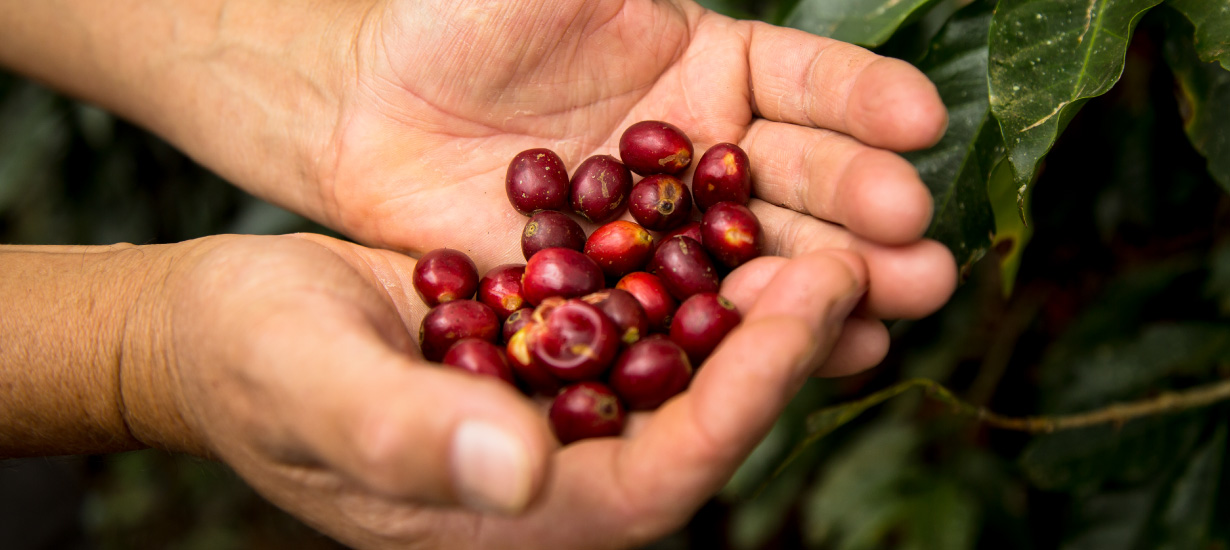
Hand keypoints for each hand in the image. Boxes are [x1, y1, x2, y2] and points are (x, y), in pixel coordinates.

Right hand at [136, 233, 867, 548]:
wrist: (230, 321)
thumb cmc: (254, 368)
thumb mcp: (312, 390)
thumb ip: (405, 438)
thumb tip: (519, 475)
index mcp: (524, 508)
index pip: (667, 475)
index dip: (748, 397)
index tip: (810, 306)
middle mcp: (567, 462)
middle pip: (705, 415)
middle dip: (787, 340)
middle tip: (858, 254)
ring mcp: (568, 398)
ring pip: (695, 356)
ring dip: (766, 293)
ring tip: (836, 222)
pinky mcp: (562, 334)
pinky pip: (655, 304)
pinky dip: (705, 256)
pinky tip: (747, 197)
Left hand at [300, 0, 954, 373]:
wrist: (370, 110)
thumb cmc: (457, 19)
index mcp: (713, 65)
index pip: (805, 81)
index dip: (862, 100)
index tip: (920, 120)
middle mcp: (708, 150)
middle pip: (804, 179)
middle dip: (866, 208)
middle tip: (920, 243)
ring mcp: (672, 228)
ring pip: (765, 256)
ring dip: (832, 282)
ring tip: (897, 307)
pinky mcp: (628, 292)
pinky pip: (697, 316)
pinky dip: (753, 336)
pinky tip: (816, 355)